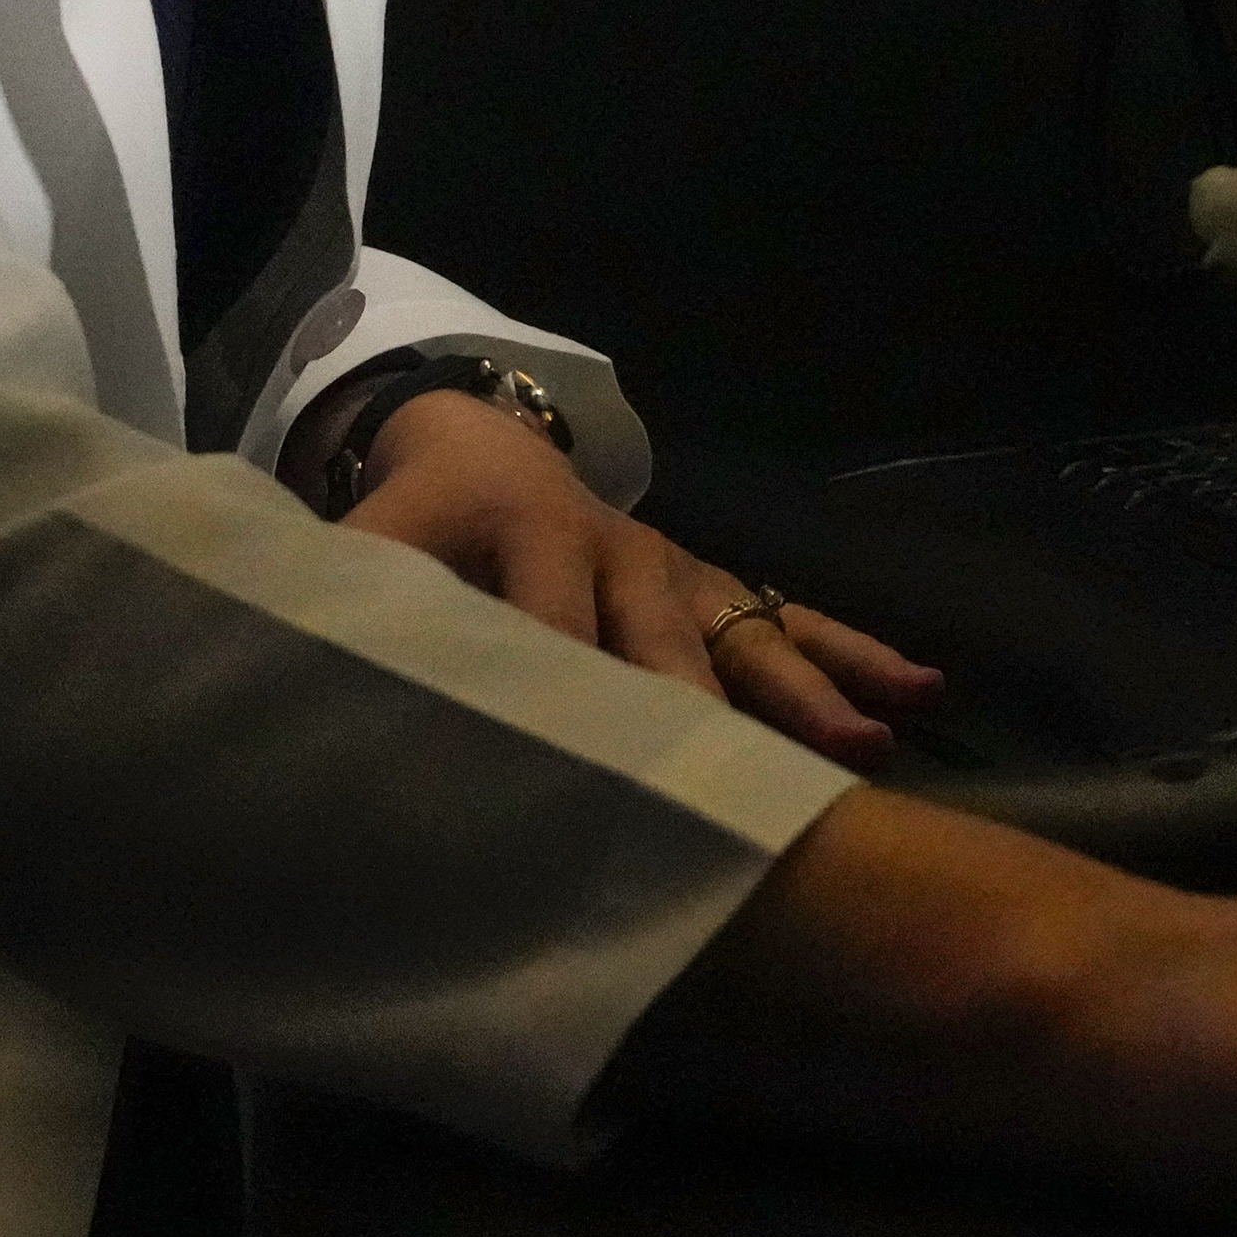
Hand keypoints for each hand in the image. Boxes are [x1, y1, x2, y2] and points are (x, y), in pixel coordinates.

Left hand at [333, 390, 941, 762]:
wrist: (475, 444)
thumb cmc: (416, 523)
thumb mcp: (371, 554)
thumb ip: (357, 618)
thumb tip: (316, 698)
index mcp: (532, 538)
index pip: (552, 623)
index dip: (567, 687)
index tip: (589, 773)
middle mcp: (621, 553)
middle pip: (671, 645)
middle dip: (713, 719)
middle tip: (753, 793)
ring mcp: (678, 572)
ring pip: (750, 637)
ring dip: (812, 696)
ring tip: (871, 748)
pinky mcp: (712, 589)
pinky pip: (790, 622)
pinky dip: (855, 658)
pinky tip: (921, 694)